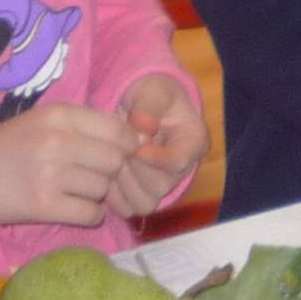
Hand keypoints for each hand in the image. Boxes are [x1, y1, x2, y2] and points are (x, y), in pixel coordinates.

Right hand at [0, 103, 132, 227]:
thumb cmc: (6, 147)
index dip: (127, 144)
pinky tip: (75, 208)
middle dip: (112, 171)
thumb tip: (132, 138)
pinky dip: (89, 214)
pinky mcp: (43, 206)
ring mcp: (51, 174)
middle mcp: (58, 141)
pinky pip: (90, 213)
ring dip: (98, 194)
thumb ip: (82, 124)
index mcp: (60, 116)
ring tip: (77, 191)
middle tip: (95, 176)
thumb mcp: (42, 121)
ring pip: (104, 188)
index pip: (118, 129)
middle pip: (115, 160)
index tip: (120, 154)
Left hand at [109, 73, 208, 219]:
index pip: (180, 161)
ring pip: (145, 202)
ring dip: (122, 184)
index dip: (157, 159)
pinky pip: (128, 209)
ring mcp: (162, 186)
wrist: (138, 105)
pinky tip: (107, 174)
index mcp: (193, 142)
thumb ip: (149, 105)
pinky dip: (114, 196)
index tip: (137, 148)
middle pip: (160, 186)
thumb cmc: (151, 94)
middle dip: (135, 169)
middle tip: (119, 150)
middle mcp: (182, 170)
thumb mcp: (153, 90)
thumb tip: (144, 126)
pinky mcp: (142, 196)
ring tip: (112, 160)